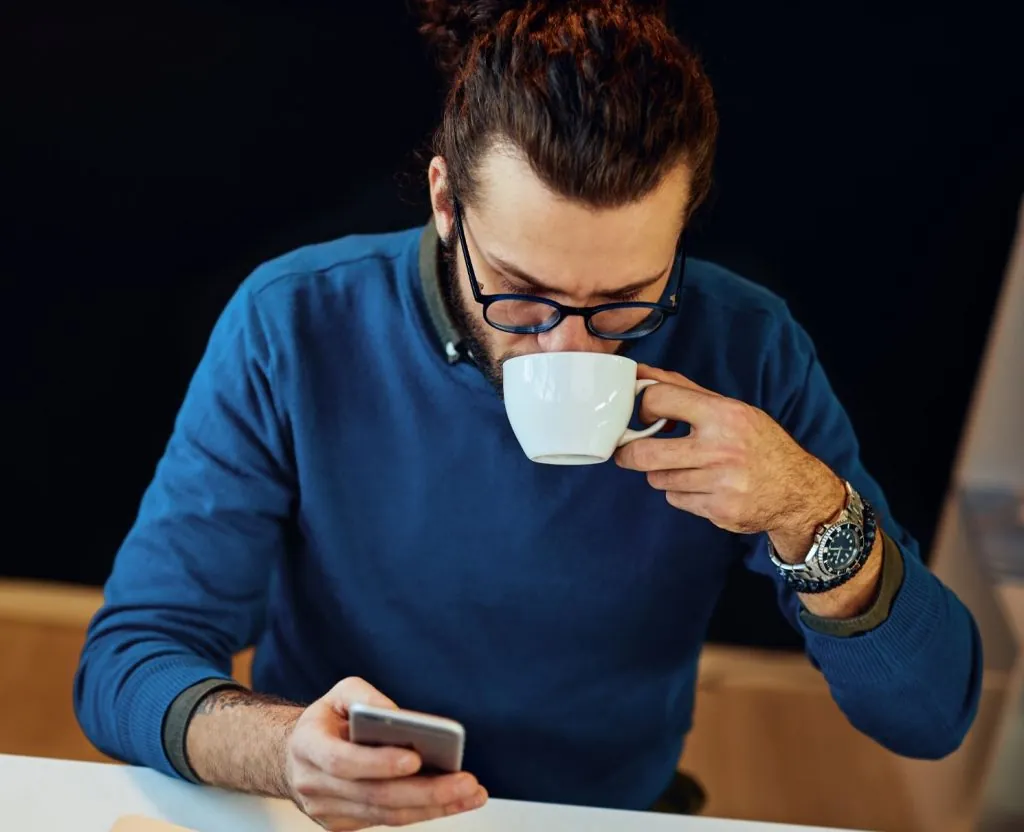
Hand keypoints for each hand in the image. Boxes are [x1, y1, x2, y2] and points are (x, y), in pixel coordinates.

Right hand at [284, 678, 486, 829]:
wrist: (294, 757)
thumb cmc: (325, 721)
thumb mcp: (339, 694)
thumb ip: (366, 696)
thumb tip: (400, 716)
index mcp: (308, 746)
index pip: (342, 761)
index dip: (379, 763)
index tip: (416, 758)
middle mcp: (314, 784)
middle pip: (374, 795)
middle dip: (425, 791)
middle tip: (465, 781)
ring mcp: (328, 810)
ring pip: (385, 815)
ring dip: (433, 806)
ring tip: (470, 793)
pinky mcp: (344, 824)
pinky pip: (387, 821)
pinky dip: (423, 811)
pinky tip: (452, 801)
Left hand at [615, 365, 845, 560]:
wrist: (798, 490)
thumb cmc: (758, 444)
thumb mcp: (730, 408)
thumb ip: (683, 390)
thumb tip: (640, 373)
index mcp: (723, 414)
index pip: (658, 399)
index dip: (642, 407)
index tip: (643, 415)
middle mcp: (721, 448)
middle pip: (645, 453)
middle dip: (629, 454)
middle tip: (628, 452)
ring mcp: (720, 483)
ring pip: (658, 479)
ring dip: (663, 474)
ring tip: (686, 468)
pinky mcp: (718, 510)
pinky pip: (675, 499)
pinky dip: (681, 494)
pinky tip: (702, 487)